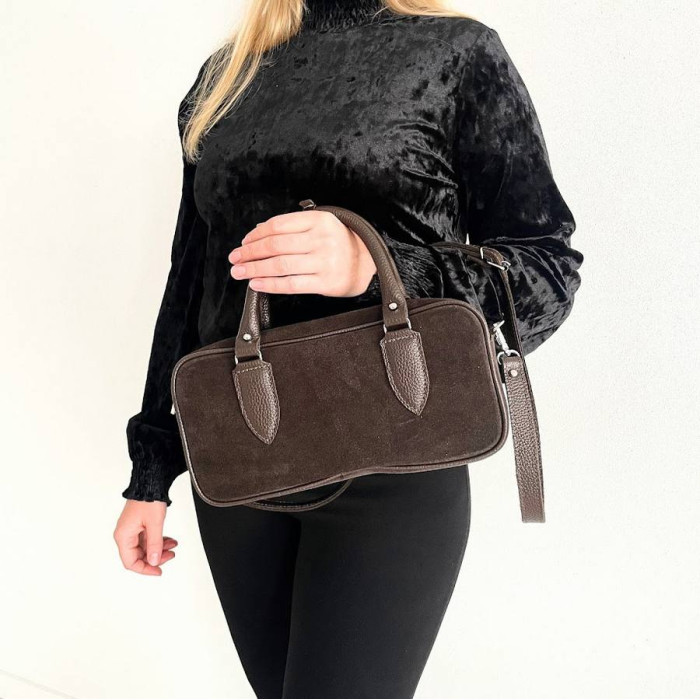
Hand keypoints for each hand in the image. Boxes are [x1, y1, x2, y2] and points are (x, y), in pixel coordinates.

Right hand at [113, 500, 177, 575]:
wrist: (150, 483)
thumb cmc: (148, 499)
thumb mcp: (154, 524)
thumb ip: (154, 544)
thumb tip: (153, 561)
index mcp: (123, 536)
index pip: (131, 562)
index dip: (145, 569)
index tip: (158, 571)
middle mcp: (125, 534)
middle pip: (138, 556)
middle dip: (156, 557)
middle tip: (170, 555)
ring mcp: (132, 530)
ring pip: (145, 548)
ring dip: (159, 549)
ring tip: (172, 546)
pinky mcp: (138, 525)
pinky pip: (147, 539)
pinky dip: (158, 541)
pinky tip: (169, 540)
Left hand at [228, 210, 376, 296]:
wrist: (368, 263)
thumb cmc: (339, 244)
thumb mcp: (320, 226)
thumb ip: (293, 227)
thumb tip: (257, 232)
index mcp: (319, 220)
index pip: (278, 225)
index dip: (256, 235)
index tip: (243, 243)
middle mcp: (322, 239)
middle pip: (276, 246)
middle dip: (250, 253)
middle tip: (234, 259)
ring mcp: (325, 261)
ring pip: (280, 265)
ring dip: (254, 269)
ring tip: (239, 272)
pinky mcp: (325, 282)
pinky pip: (291, 284)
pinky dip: (270, 284)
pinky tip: (256, 284)